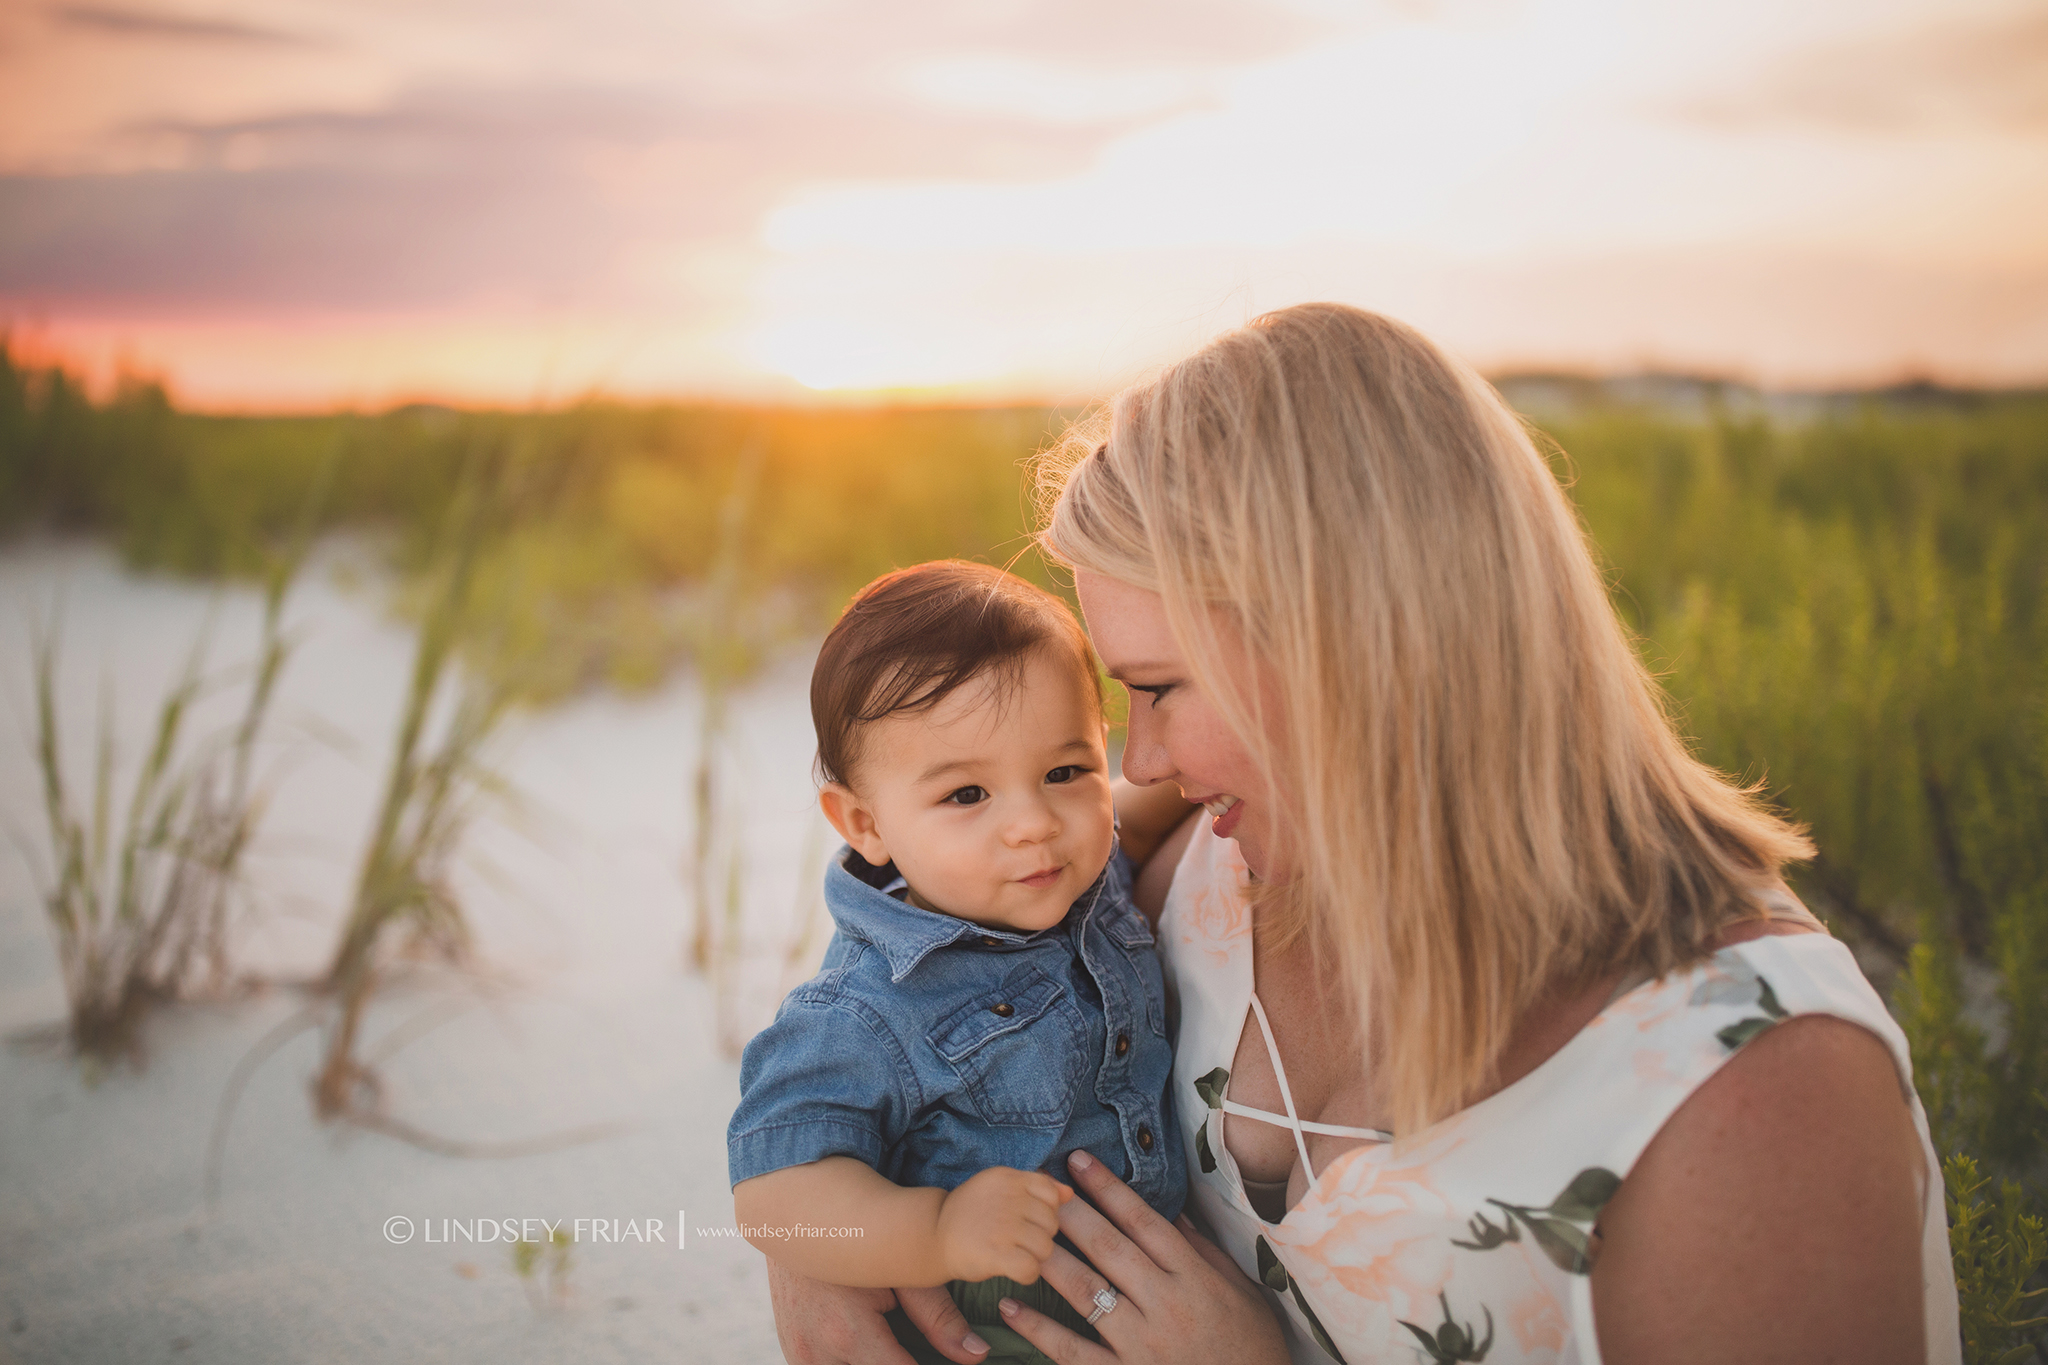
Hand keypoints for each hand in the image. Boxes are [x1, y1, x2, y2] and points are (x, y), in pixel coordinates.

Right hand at [767, 1256, 992, 1364]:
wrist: (795, 1212)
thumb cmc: (856, 1234)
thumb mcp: (903, 1268)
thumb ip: (939, 1315)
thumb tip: (976, 1354)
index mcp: (848, 1334)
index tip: (946, 1361)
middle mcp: (816, 1353)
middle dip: (900, 1364)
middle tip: (921, 1347)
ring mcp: (799, 1355)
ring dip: (872, 1362)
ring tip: (895, 1342)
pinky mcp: (792, 1352)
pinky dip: (850, 1361)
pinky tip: (869, 1344)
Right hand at [936, 1166, 1073, 1283]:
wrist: (932, 1234)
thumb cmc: (972, 1213)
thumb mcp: (1001, 1188)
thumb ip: (1036, 1186)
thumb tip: (1069, 1193)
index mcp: (1008, 1177)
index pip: (1051, 1193)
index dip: (1046, 1210)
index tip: (1028, 1218)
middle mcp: (1007, 1199)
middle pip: (1052, 1223)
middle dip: (1041, 1235)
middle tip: (1019, 1241)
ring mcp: (1002, 1227)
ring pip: (1046, 1248)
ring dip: (1035, 1256)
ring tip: (1016, 1254)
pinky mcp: (995, 1254)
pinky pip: (1032, 1269)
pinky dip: (1027, 1274)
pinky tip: (1014, 1270)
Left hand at [995, 1150, 1287, 1364]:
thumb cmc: (1251, 1347)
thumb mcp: (1242, 1291)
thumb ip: (1204, 1251)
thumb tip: (1174, 1211)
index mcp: (1194, 1277)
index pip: (1143, 1221)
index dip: (1108, 1188)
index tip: (1079, 1161)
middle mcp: (1165, 1304)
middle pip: (1108, 1247)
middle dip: (1070, 1212)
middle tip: (1037, 1185)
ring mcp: (1142, 1344)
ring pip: (1085, 1292)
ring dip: (1048, 1259)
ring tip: (1018, 1234)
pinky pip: (1072, 1351)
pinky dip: (1037, 1329)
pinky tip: (1010, 1306)